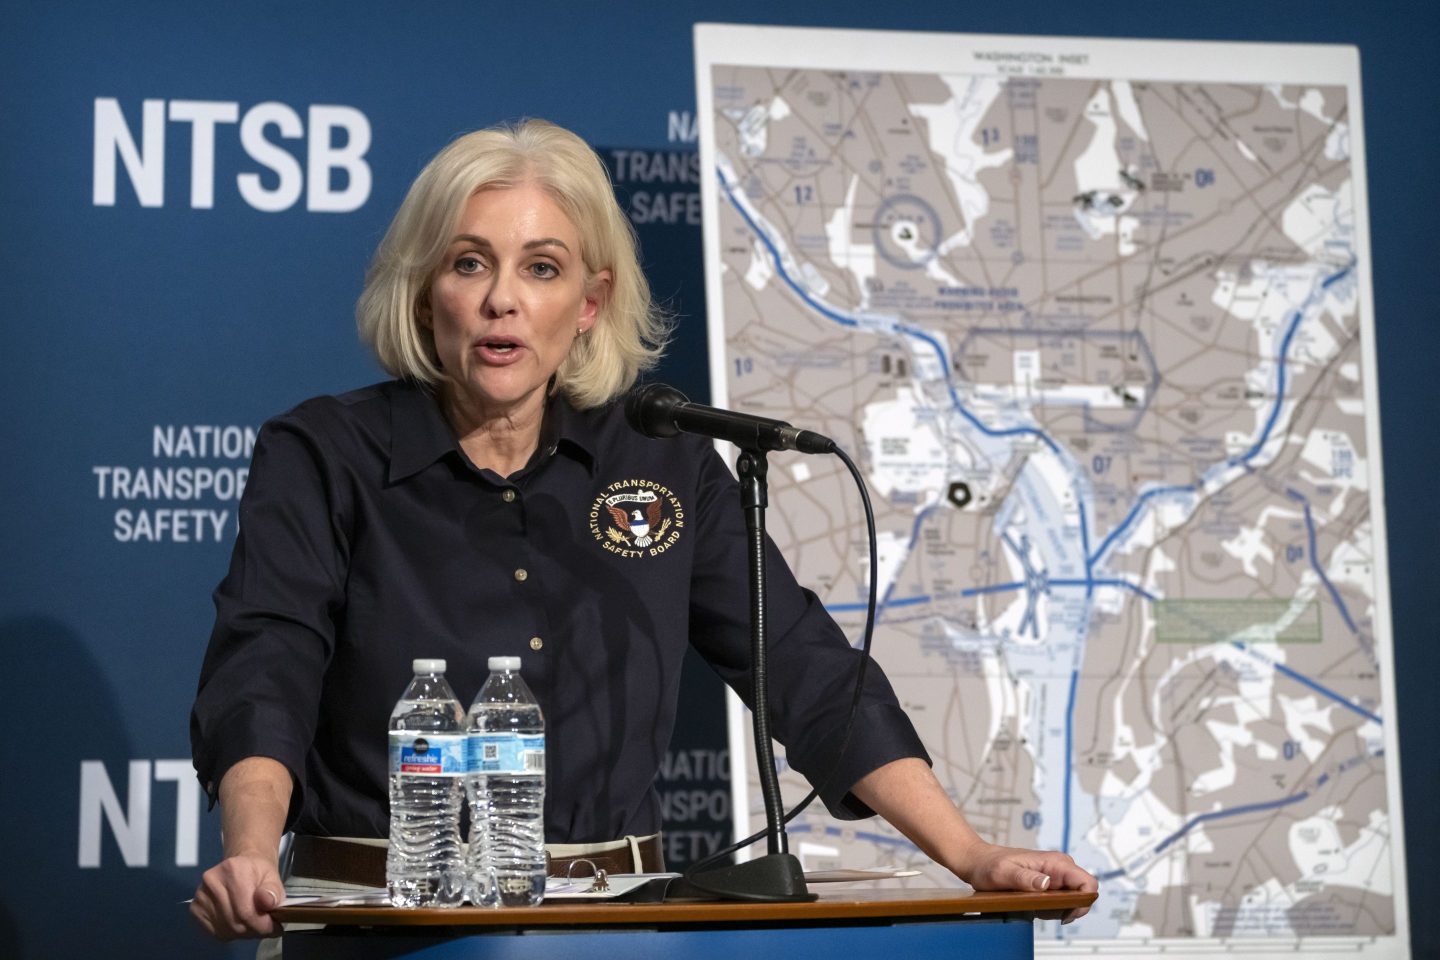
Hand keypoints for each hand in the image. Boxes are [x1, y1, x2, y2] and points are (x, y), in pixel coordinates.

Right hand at [190, 853, 285, 939]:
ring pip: (224, 929)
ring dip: (242, 932)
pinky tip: (238, 922)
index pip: (245, 911)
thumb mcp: (272, 877)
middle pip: (234, 922)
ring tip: (253, 923)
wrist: (242, 866)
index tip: (274, 928)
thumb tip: (268, 903)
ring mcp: (200, 896)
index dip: (262, 925)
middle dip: (253, 930)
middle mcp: (211, 882)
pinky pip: (214, 932)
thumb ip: (273, 890)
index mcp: (233, 870)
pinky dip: (229, 932)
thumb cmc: (258, 873)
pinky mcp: (195, 908)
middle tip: (265, 926)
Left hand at [952, 841, 1096, 922]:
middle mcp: (1060, 868)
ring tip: (1031, 904)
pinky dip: (1048, 910)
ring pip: (1072, 901)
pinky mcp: (1049, 886)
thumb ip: (1025, 878)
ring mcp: (1055, 877)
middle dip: (1068, 909)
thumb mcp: (1003, 873)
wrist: (978, 862)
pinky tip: (1030, 904)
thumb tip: (1047, 883)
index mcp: (1055, 863)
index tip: (1065, 913)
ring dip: (1056, 910)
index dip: (1084, 902)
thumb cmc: (989, 864)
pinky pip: (1059, 903)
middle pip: (1083, 895)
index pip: (1088, 883)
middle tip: (1041, 909)